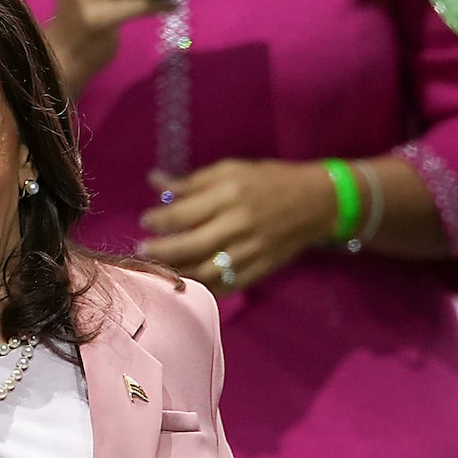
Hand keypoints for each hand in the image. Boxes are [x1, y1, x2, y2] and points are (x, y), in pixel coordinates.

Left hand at [136, 158, 337, 295]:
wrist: (316, 203)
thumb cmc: (268, 181)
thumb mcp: (230, 170)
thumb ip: (192, 182)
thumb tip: (154, 181)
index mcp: (230, 195)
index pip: (183, 213)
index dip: (158, 220)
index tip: (144, 221)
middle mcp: (238, 225)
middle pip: (190, 246)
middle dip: (160, 251)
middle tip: (141, 250)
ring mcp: (250, 251)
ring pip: (204, 271)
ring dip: (176, 272)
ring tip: (159, 268)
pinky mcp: (259, 270)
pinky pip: (224, 285)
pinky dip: (202, 287)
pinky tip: (186, 281)